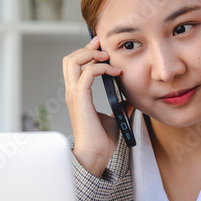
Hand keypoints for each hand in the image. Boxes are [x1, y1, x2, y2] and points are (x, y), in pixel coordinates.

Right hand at [62, 35, 134, 176]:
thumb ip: (119, 105)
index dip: (87, 52)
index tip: (102, 47)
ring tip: (108, 57)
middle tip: (103, 45)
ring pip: (73, 61)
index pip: (75, 65)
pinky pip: (87, 73)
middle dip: (87, 48)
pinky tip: (115, 72)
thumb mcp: (114, 117)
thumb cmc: (101, 140)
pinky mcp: (81, 99)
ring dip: (91, 54)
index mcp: (78, 94)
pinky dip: (101, 67)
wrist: (96, 155)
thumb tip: (130, 98)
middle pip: (70, 59)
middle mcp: (73, 92)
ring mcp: (74, 94)